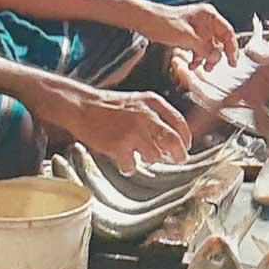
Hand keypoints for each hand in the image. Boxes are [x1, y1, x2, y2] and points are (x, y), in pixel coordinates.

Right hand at [45, 77, 192, 167]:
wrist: (82, 106)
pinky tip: (122, 159)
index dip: (185, 138)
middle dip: (178, 154)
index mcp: (152, 102)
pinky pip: (132, 166)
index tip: (186, 147)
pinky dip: (128, 166)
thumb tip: (175, 137)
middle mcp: (145, 116)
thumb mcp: (138, 102)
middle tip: (178, 159)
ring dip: (149, 159)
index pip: (179, 123)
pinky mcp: (119, 146)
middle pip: (173, 141)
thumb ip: (156, 115)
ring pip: (154, 156)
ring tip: (137, 153)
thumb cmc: (110, 106)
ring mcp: (132, 132)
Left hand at [138, 3, 239, 68]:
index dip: (232, 48)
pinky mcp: (191, 35)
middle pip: (220, 40)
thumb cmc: (165, 23)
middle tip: (213, 67)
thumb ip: (205, 48)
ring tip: (203, 68)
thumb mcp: (187, 37)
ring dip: (207, 58)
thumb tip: (217, 58)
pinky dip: (198, 57)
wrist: (147, 21)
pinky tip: (193, 65)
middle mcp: (206, 21)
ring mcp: (199, 28)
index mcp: (209, 15)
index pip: (228, 32)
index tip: (232, 62)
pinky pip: (200, 48)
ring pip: (210, 46)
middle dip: (217, 55)